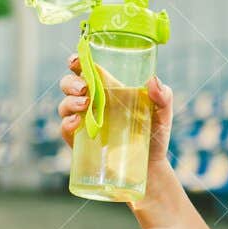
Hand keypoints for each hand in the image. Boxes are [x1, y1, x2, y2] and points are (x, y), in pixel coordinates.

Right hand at [58, 53, 173, 164]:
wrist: (150, 168)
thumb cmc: (155, 136)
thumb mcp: (163, 114)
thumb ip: (163, 97)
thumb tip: (152, 81)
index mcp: (108, 90)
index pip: (87, 70)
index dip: (76, 61)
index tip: (76, 60)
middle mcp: (93, 103)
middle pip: (69, 85)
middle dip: (71, 82)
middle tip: (84, 89)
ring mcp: (84, 123)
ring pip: (64, 106)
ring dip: (69, 102)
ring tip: (85, 105)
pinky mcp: (81, 143)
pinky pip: (66, 130)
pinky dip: (67, 124)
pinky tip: (76, 123)